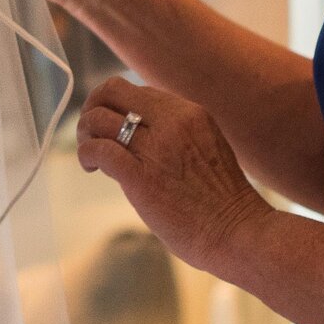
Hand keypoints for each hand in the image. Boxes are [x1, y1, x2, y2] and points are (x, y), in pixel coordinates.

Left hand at [76, 77, 267, 272]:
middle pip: (112, 91)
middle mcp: (172, 122)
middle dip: (93, 108)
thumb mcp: (205, 147)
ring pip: (98, 117)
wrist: (239, 233)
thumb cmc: (222, 201)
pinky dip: (86, 154)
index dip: (116, 106)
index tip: (112, 128)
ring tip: (92, 157)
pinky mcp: (140, 176)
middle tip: (91, 134)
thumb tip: (137, 133)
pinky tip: (92, 168)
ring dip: (85, 134)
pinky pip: (98, 148)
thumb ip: (176, 134)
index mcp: (190, 112)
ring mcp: (156, 148)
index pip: (137, 91)